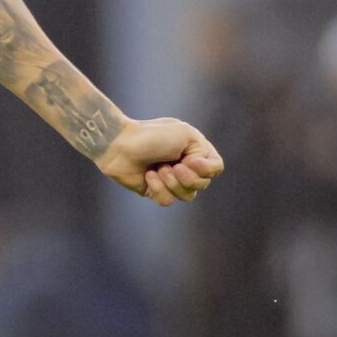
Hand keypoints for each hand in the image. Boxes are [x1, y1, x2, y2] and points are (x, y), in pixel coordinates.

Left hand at [98, 118, 223, 205]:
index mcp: (195, 150)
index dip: (206, 169)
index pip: (216, 167)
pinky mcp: (155, 191)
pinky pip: (167, 201)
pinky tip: (148, 175)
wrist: (119, 144)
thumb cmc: (152, 135)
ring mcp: (171, 179)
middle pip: (202, 184)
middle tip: (173, 166)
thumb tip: (195, 174)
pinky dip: (158, 188)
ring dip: (172, 183)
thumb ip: (203, 154)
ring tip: (158, 169)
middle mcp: (186, 165)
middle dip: (187, 178)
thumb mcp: (186, 135)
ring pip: (187, 196)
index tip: (190, 160)